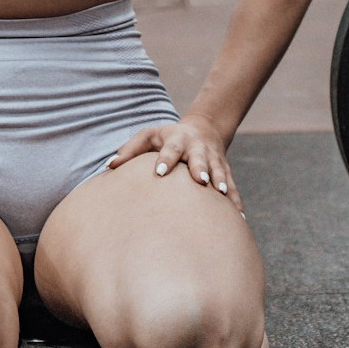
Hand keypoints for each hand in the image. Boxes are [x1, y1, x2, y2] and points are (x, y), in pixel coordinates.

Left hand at [106, 115, 244, 213]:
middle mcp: (197, 149)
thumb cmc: (167, 137)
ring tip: (222, 195)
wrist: (204, 130)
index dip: (165, 160)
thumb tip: (109, 167)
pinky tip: (239, 218)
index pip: (170, 149)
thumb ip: (129, 150)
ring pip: (219, 171)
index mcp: (177, 140)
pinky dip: (235, 200)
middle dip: (201, 167)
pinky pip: (232, 187)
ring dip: (221, 183)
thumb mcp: (148, 136)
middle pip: (199, 157)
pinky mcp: (225, 171)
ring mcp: (214, 160)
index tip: (159, 172)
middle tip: (201, 179)